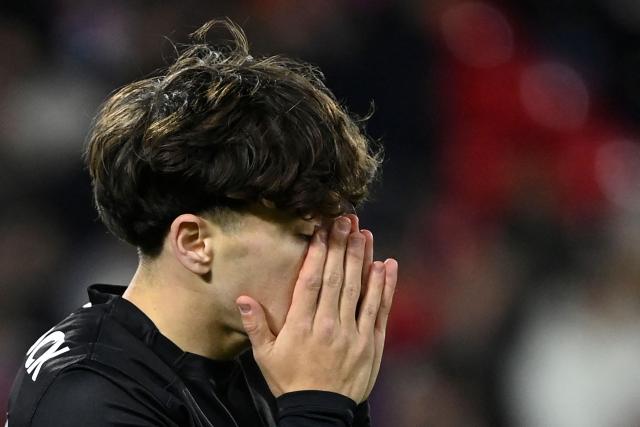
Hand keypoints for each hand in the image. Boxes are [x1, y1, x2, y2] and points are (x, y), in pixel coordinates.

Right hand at [236, 216, 397, 403]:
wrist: (319, 413)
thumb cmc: (290, 381)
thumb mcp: (265, 356)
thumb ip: (256, 325)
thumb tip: (243, 297)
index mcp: (301, 325)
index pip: (310, 281)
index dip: (317, 253)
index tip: (320, 229)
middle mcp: (329, 325)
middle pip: (336, 278)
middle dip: (341, 246)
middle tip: (346, 219)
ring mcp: (353, 333)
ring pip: (359, 289)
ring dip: (362, 259)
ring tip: (364, 233)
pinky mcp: (370, 342)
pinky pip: (379, 310)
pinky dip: (384, 287)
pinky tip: (386, 265)